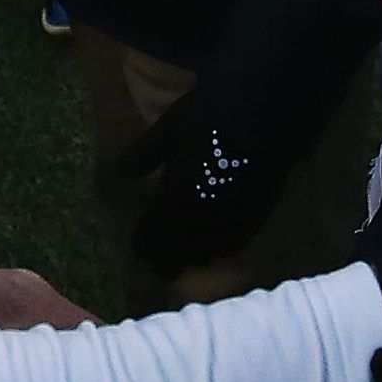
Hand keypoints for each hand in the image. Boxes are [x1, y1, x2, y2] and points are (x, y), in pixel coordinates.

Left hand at [121, 88, 287, 279]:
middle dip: (167, 261)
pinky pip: (233, 245)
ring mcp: (229, 222)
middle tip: (161, 264)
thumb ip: (144, 155)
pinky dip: (221, 248)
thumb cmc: (209, 118)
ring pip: (206, 256)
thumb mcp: (169, 129)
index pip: (152, 237)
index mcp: (174, 199)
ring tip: (188, 254)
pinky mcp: (255, 218)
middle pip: (178, 255)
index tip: (139, 253)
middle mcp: (200, 219)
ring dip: (193, 256)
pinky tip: (219, 242)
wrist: (261, 116)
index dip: (143, 248)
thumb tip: (120, 173)